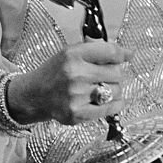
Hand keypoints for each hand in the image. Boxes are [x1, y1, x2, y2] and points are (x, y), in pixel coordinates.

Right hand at [7, 41, 131, 124]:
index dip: (123, 54)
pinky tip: (109, 100)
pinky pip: (110, 108)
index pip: (110, 52)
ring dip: (114, 89)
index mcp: (73, 55)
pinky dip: (115, 104)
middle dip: (115, 73)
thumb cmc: (55, 72)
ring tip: (102, 88)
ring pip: (115, 91)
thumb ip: (96, 49)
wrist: (34, 94)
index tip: (127, 56)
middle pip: (116, 72)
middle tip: (106, 75)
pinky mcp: (77, 113)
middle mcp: (75, 74)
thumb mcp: (70, 52)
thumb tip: (127, 53)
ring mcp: (76, 95)